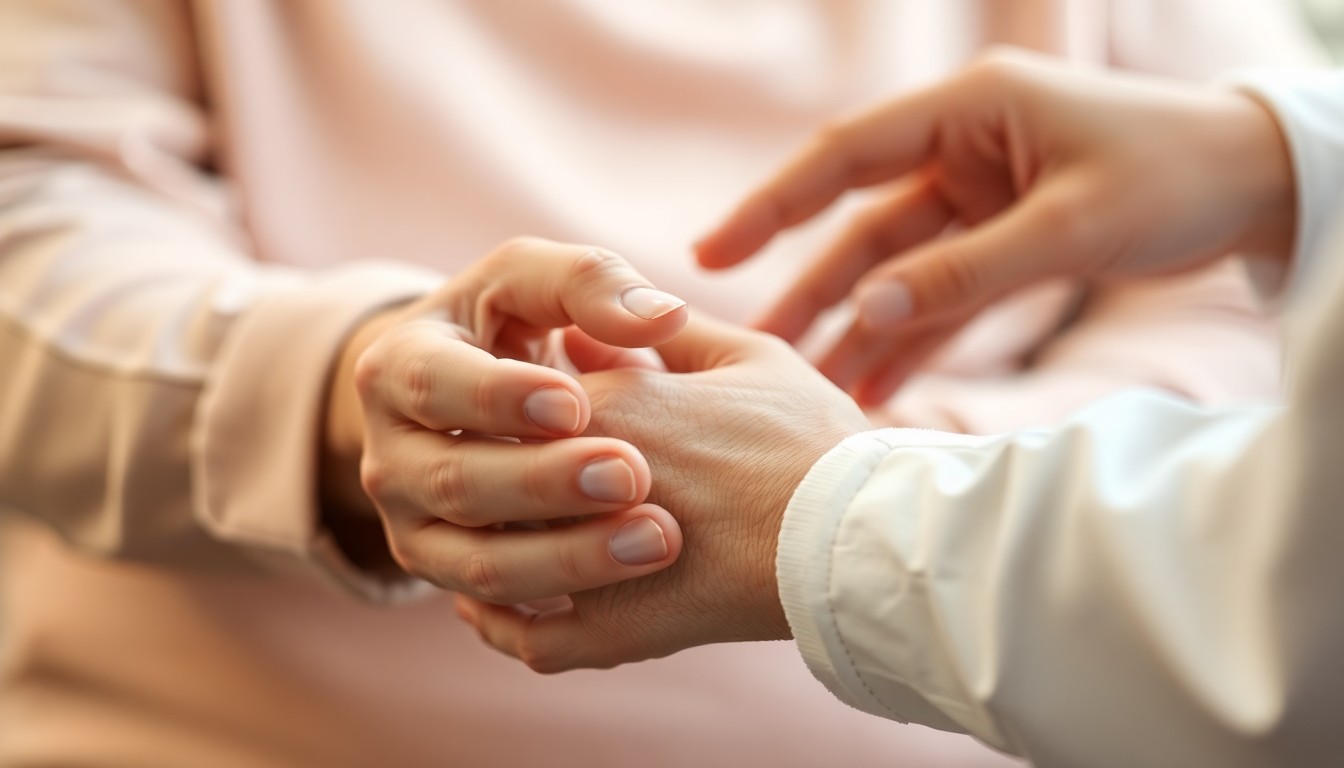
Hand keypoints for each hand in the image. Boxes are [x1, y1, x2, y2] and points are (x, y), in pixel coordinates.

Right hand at [322, 237, 690, 601]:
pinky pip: (500, 605)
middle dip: (545, 483)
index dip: (500, 398)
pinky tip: (631, 589)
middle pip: (457, 482)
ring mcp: (414, 526)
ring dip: (569, 557)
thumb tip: (664, 317)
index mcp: (398, 368)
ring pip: (478, 562)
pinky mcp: (451, 575)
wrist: (476, 395)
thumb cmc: (512, 323)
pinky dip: (563, 600)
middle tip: (631, 473)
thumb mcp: (535, 282)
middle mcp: (390, 456)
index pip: (434, 385)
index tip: (576, 403)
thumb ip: (591, 283)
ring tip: (656, 538)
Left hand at [455, 313, 871, 671]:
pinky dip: (506, 626)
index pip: (516, 399)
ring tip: (504, 541)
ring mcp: (584, 557)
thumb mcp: (745, 356)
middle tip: (506, 484)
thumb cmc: (810, 438)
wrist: (856, 532)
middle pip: (493, 474)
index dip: (521, 412)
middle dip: (496, 477)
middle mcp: (573, 476)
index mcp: (604, 401)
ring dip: (493, 545)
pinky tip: (507, 611)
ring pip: (494, 552)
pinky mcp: (609, 630)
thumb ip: (663, 334)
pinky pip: (527, 636)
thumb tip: (590, 325)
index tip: (533, 420)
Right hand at [695, 49, 1296, 405]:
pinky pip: (944, 295)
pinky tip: (877, 386)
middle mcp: (963, 150)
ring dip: (858, 328)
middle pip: (862, 227)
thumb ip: (965, 272)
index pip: (846, 156)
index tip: (713, 252)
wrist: (1257, 185)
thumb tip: (870, 314)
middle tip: (753, 347)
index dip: (772, 205)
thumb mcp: (1070, 225)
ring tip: (810, 387)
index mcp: (969, 111)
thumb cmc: (1176, 177)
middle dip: (811, 290)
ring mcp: (982, 199)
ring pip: (897, 271)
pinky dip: (915, 339)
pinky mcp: (1005, 241)